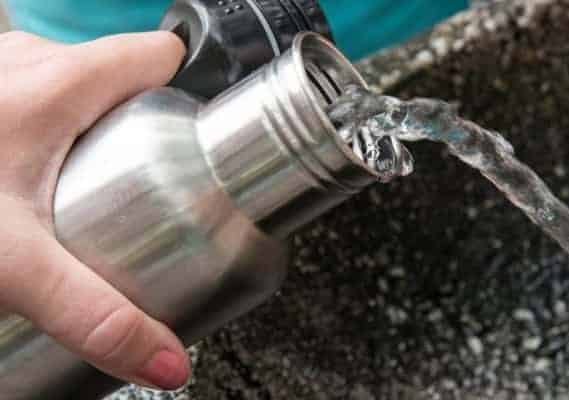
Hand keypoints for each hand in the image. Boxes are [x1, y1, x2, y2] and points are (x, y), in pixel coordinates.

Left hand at [0, 31, 188, 389]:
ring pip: (79, 88)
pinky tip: (33, 179)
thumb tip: (166, 362)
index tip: (190, 140)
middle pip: (124, 80)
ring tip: (87, 188)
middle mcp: (31, 62)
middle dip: (140, 130)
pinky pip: (39, 96)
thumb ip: (95, 314)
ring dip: (94, 132)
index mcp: (62, 83)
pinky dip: (52, 131)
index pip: (162, 55)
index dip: (186, 94)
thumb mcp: (13, 264)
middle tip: (136, 186)